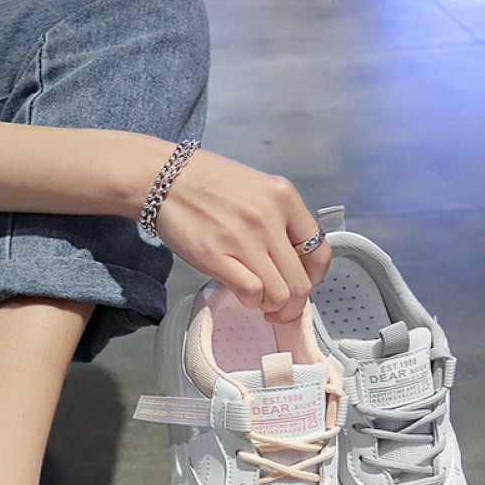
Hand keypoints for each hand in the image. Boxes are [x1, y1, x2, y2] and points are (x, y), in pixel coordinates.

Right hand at [152, 149, 329, 323]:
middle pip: (301, 283)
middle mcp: (270, 218)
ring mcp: (243, 238)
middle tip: (277, 308)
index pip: (319, 253)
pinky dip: (250, 301)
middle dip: (292, 305)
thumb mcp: (257, 190)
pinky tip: (241, 294)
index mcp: (284, 198)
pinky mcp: (215, 256)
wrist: (164, 177)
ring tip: (257, 299)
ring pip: (279, 294)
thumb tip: (290, 262)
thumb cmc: (207, 184)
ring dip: (270, 306)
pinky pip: (251, 293)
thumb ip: (279, 221)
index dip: (313, 280)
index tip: (300, 287)